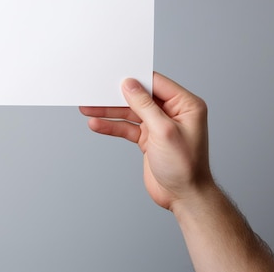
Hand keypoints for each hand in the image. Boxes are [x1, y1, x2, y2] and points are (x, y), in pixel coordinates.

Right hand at [79, 72, 213, 210]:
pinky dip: (112, 126)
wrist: (184, 197)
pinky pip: (127, 127)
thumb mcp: (164, 131)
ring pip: (129, 112)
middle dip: (116, 96)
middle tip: (95, 93)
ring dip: (109, 111)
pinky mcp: (148, 138)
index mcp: (186, 104)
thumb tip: (130, 84)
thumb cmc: (186, 167)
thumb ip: (145, 105)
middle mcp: (173, 112)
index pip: (156, 83)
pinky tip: (97, 124)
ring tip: (88, 108)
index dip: (135, 79)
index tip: (114, 77)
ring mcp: (159, 125)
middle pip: (139, 97)